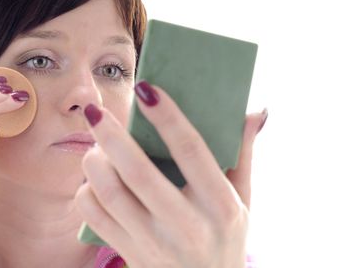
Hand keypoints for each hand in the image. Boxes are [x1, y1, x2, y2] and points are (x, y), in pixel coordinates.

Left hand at [75, 81, 266, 267]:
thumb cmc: (225, 238)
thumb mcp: (243, 200)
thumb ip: (243, 155)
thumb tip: (253, 111)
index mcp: (221, 206)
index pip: (191, 151)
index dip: (168, 117)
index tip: (146, 89)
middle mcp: (187, 225)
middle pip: (138, 171)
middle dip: (110, 134)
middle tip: (94, 110)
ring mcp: (154, 243)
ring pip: (109, 192)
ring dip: (94, 161)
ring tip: (96, 146)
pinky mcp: (130, 253)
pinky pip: (94, 216)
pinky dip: (86, 191)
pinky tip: (94, 179)